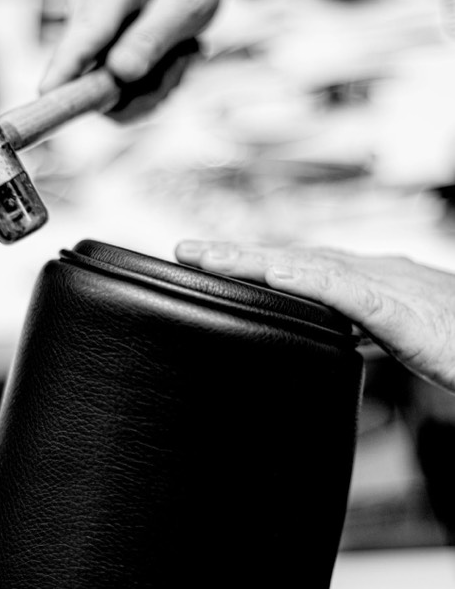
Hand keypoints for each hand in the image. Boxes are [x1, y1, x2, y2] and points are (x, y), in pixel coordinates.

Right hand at [39, 0, 288, 116]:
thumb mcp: (187, 4)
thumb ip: (152, 38)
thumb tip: (120, 73)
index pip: (82, 37)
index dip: (63, 70)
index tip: (46, 96)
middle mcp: (88, 10)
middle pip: (93, 76)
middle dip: (142, 90)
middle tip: (183, 64)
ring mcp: (89, 32)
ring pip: (110, 90)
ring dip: (153, 87)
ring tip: (182, 55)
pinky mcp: (97, 50)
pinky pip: (118, 89)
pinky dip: (150, 86)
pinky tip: (171, 60)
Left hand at [175, 240, 454, 394]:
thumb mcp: (397, 332)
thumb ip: (359, 328)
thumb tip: (327, 338)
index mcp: (365, 279)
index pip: (297, 263)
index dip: (250, 261)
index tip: (208, 263)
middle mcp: (370, 272)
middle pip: (291, 256)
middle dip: (237, 253)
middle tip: (185, 251)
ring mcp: (385, 286)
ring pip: (308, 265)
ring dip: (254, 259)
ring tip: (208, 258)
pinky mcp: (402, 311)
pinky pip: (351, 294)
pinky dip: (310, 283)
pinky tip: (274, 278)